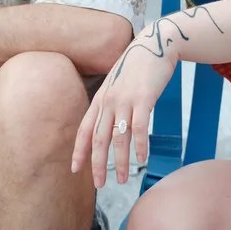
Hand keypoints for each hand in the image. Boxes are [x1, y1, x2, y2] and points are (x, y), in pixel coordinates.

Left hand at [74, 30, 178, 185]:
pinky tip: (142, 159)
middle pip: (98, 139)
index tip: (75, 170)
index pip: (84, 130)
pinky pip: (140, 128)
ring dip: (120, 161)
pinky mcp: (144, 99)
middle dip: (97, 164)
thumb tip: (109, 127)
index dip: (78, 151)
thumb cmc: (136, 68)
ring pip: (119, 138)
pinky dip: (140, 146)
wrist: (155, 44)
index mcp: (100, 100)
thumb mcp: (116, 85)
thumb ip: (110, 104)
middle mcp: (108, 101)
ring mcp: (125, 100)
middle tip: (100, 184)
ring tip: (121, 179)